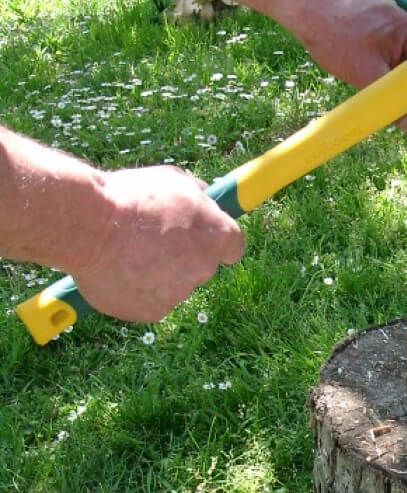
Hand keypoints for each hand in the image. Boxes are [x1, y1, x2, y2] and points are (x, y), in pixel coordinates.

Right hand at [70, 166, 243, 322]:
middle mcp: (205, 269)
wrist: (88, 226)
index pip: (233, 247)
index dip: (215, 241)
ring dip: (156, 273)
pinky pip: (148, 300)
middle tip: (150, 239)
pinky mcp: (152, 311)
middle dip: (182, 256)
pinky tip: (116, 269)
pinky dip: (135, 289)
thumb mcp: (172, 180)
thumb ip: (196, 195)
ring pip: (172, 284)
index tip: (201, 237)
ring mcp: (179, 294)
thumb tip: (203, 197)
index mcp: (218, 236)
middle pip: (200, 266)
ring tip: (125, 252)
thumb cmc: (131, 198)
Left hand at [295, 0, 406, 135]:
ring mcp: (392, 20)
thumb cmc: (336, 36)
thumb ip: (394, 103)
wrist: (304, 9)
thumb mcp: (368, 77)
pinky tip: (361, 64)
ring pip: (400, 61)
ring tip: (367, 75)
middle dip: (403, 85)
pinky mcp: (377, 23)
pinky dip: (378, 63)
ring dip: (388, 76)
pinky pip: (387, 51)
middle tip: (386, 97)